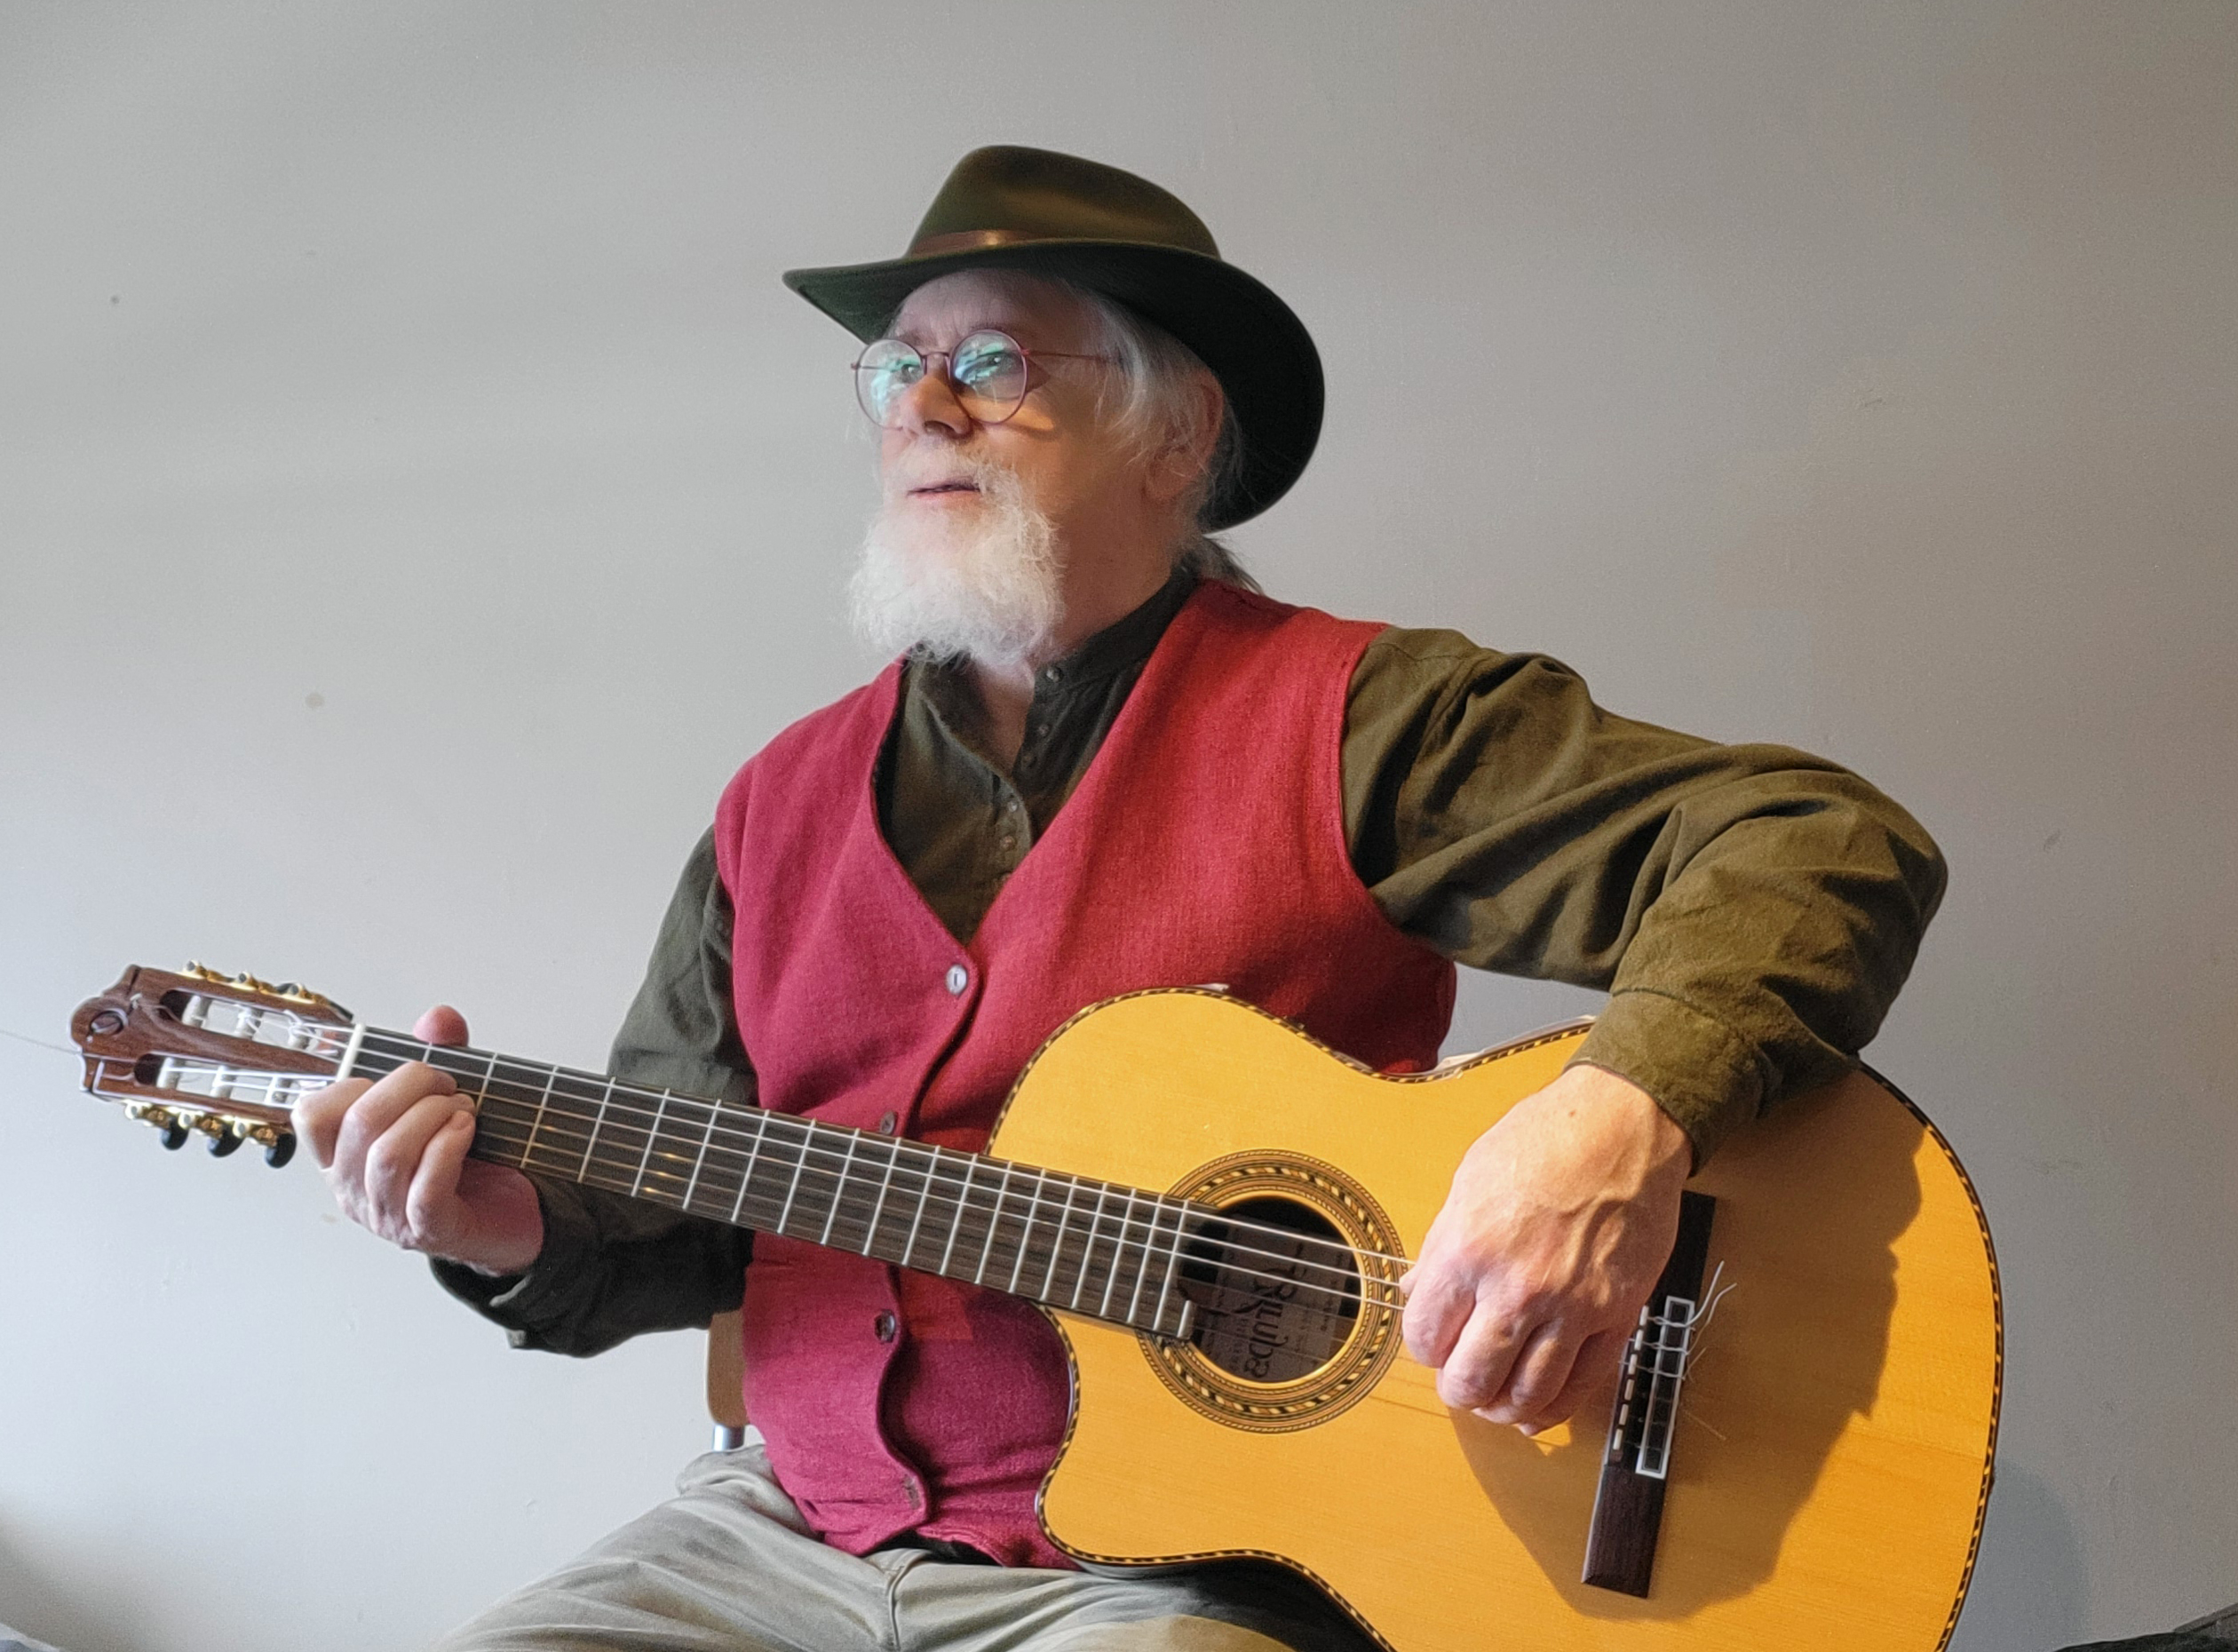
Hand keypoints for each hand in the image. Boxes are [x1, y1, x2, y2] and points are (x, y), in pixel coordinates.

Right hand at [292, 1005, 543, 1275]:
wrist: (513, 1217)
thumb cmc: (468, 1160)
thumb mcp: (446, 1100)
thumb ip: (440, 1054)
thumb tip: (437, 1018)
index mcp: (343, 1158)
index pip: (311, 1115)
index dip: (354, 1082)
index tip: (400, 1079)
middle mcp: (355, 1190)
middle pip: (359, 1123)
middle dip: (411, 1086)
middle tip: (448, 1084)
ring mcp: (389, 1216)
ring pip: (389, 1155)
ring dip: (434, 1115)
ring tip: (463, 1108)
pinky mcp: (430, 1231)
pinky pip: (425, 1187)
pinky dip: (449, 1146)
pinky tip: (466, 1129)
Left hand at [1400, 1063, 1689, 1433]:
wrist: (1623, 1127)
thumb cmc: (1543, 1140)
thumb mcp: (1469, 1183)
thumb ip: (1442, 1246)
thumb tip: (1417, 1291)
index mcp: (1468, 1251)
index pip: (1425, 1335)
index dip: (1424, 1345)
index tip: (1433, 1339)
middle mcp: (1517, 1288)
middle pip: (1472, 1379)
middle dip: (1459, 1388)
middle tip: (1461, 1380)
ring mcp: (1572, 1307)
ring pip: (1529, 1394)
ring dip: (1504, 1408)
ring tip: (1495, 1401)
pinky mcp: (1617, 1314)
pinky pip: (1584, 1383)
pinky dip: (1555, 1408)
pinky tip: (1538, 1411)